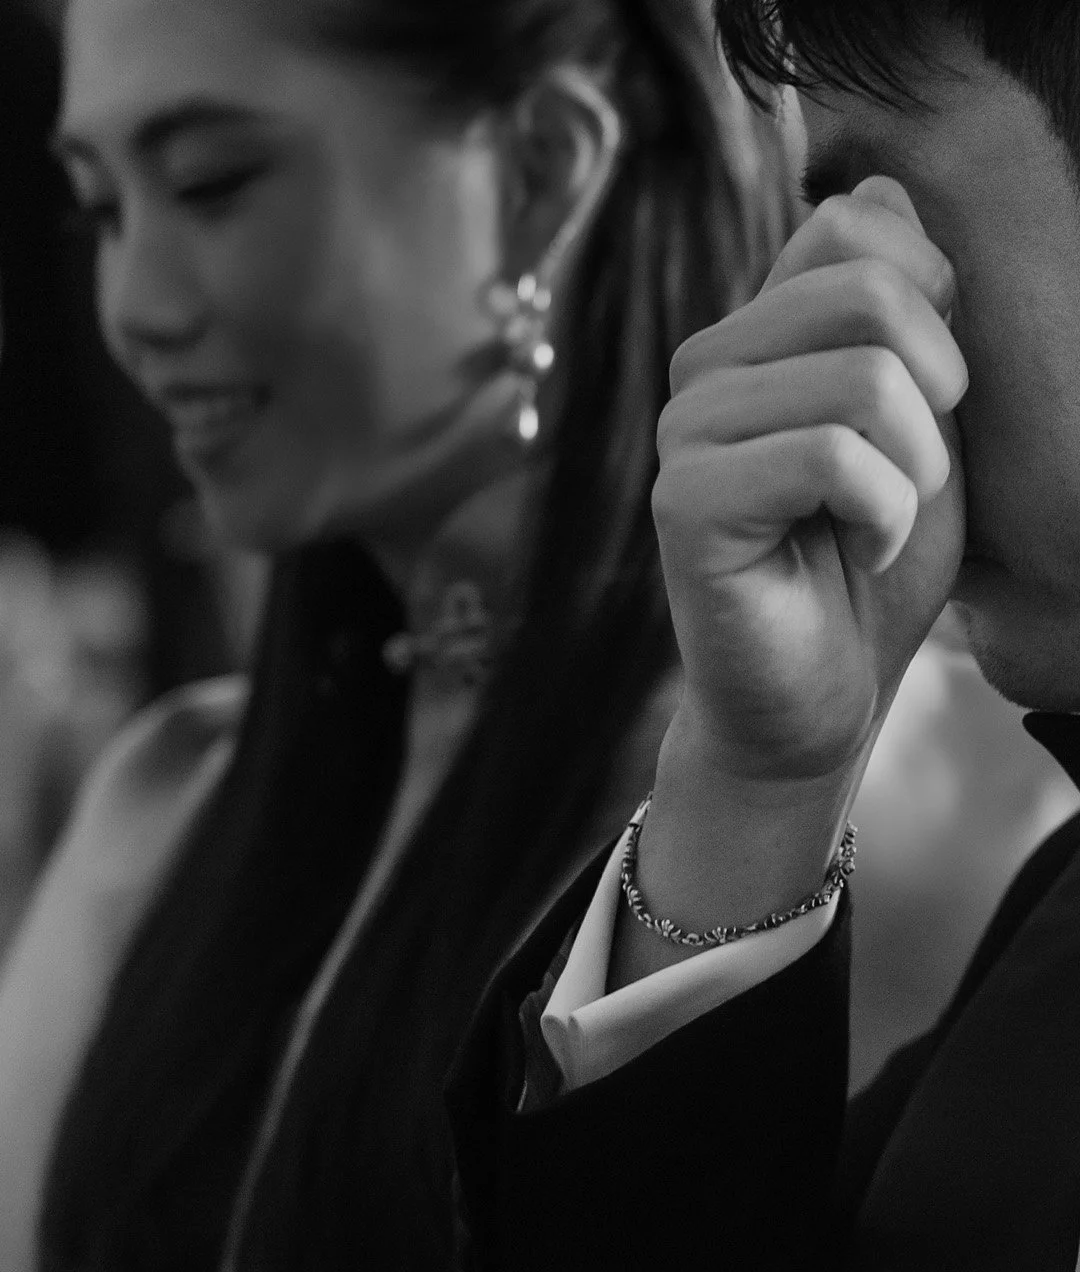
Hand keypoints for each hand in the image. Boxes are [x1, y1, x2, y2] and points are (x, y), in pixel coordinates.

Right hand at [654, 176, 966, 786]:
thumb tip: (879, 184)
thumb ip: (903, 313)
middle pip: (866, 288)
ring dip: (914, 470)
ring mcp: (683, 432)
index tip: (934, 393)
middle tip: (921, 473)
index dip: (935, 292)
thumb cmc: (873, 561)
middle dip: (938, 391)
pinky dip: (882, 516)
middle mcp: (704, 368)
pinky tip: (856, 553)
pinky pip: (828, 458)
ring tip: (884, 522)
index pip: (851, 219)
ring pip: (858, 379)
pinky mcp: (683, 503)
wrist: (823, 691)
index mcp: (756, 335)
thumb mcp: (918, 419)